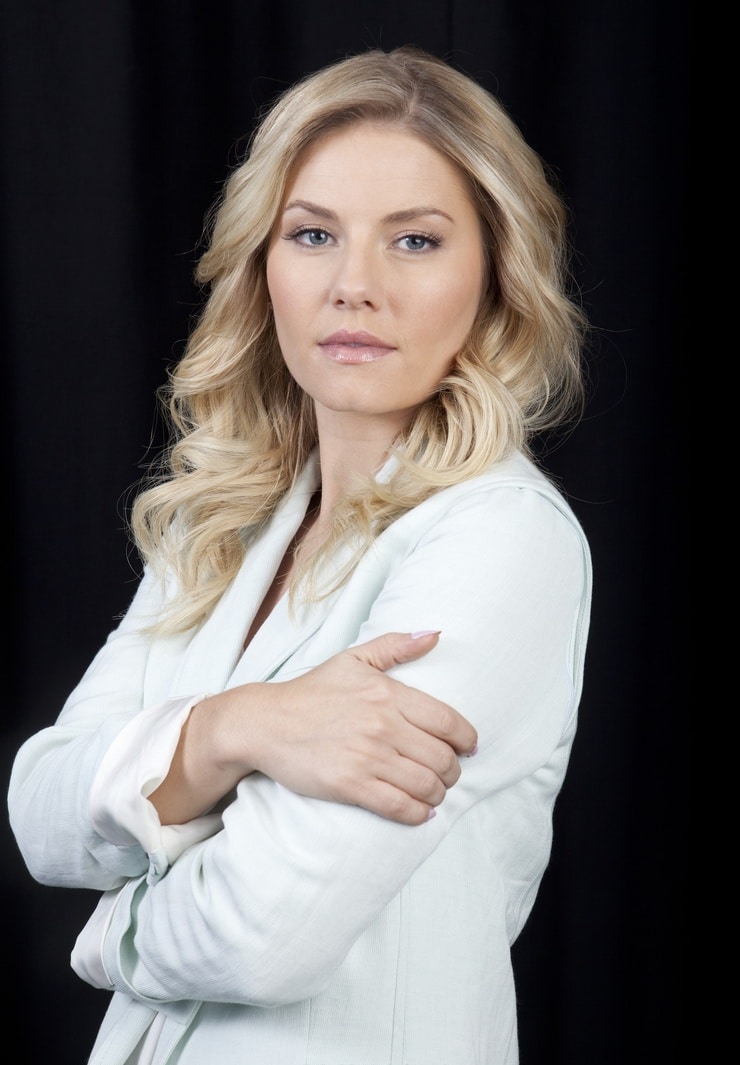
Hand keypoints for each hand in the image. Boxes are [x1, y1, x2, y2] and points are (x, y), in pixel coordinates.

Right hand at [246, 630, 477, 824]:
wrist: (265, 722)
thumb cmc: (311, 691)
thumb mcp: (353, 659)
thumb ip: (396, 646)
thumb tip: (434, 635)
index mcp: (388, 694)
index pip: (447, 721)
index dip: (466, 739)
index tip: (468, 748)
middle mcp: (383, 725)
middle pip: (442, 757)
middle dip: (453, 771)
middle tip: (449, 774)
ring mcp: (367, 756)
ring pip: (426, 784)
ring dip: (438, 793)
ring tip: (435, 793)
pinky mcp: (351, 784)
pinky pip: (400, 806)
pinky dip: (418, 813)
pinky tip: (421, 811)